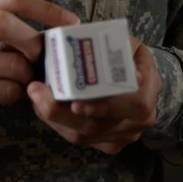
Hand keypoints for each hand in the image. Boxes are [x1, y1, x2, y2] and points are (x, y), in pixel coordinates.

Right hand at [0, 0, 78, 127]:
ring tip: (23, 77)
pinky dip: (17, 93)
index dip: (46, 9)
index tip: (71, 21)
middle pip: (6, 23)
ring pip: (12, 64)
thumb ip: (3, 26)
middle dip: (33, 40)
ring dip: (28, 74)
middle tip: (42, 55)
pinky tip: (9, 91)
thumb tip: (51, 32)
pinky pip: (6, 91)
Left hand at [27, 36, 161, 153]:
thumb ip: (114, 42)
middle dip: (63, 113)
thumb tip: (87, 39)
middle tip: (37, 93)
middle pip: (99, 126)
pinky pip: (81, 138)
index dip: (104, 106)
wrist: (140, 77)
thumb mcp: (128, 41)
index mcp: (149, 91)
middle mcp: (139, 119)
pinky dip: (58, 123)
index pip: (131, 105)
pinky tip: (43, 106)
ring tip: (34, 96)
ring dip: (55, 117)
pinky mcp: (108, 142)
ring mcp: (124, 134)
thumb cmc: (129, 54)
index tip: (75, 102)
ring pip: (86, 135)